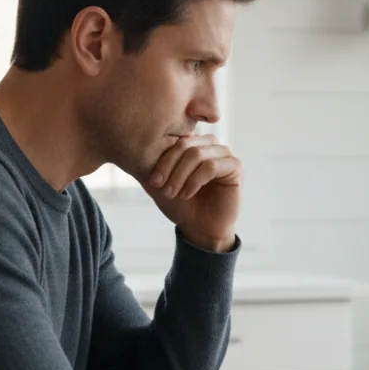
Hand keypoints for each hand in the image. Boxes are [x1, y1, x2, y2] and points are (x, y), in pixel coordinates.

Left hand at [145, 135, 240, 252]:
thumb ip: (150, 164)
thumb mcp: (160, 183)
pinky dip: (195, 181)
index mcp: (193, 143)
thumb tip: (132, 147)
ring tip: (173, 193)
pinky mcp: (235, 167)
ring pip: (198, 154)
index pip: (175, 140)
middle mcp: (210, 145)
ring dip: (181, 176)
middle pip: (186, 145)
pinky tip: (187, 194)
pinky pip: (212, 166)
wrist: (199, 229)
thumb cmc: (180, 205)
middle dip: (170, 167)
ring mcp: (224, 154)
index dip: (162, 160)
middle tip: (161, 188)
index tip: (152, 181)